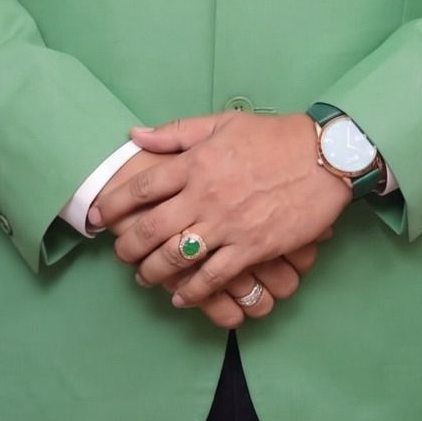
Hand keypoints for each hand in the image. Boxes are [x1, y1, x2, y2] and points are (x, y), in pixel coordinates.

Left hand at [95, 111, 351, 307]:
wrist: (323, 156)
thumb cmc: (273, 136)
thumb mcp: (222, 123)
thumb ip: (177, 132)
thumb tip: (136, 134)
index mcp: (196, 162)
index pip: (142, 187)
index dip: (113, 204)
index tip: (98, 216)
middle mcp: (205, 194)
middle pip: (151, 228)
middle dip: (127, 246)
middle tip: (119, 253)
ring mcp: (227, 224)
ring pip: (176, 257)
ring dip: (153, 272)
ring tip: (144, 277)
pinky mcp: (251, 247)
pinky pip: (213, 277)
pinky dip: (192, 292)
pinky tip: (181, 297)